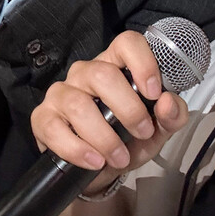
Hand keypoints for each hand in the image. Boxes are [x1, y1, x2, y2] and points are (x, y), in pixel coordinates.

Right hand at [30, 30, 188, 193]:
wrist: (101, 172)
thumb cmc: (129, 139)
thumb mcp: (158, 131)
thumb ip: (171, 115)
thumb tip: (168, 102)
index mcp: (116, 65)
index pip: (127, 43)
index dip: (142, 62)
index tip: (154, 92)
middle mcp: (86, 72)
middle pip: (103, 75)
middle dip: (129, 109)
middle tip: (143, 133)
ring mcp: (61, 93)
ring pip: (79, 105)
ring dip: (105, 137)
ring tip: (120, 158)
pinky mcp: (42, 117)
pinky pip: (54, 129)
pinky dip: (77, 149)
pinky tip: (95, 161)